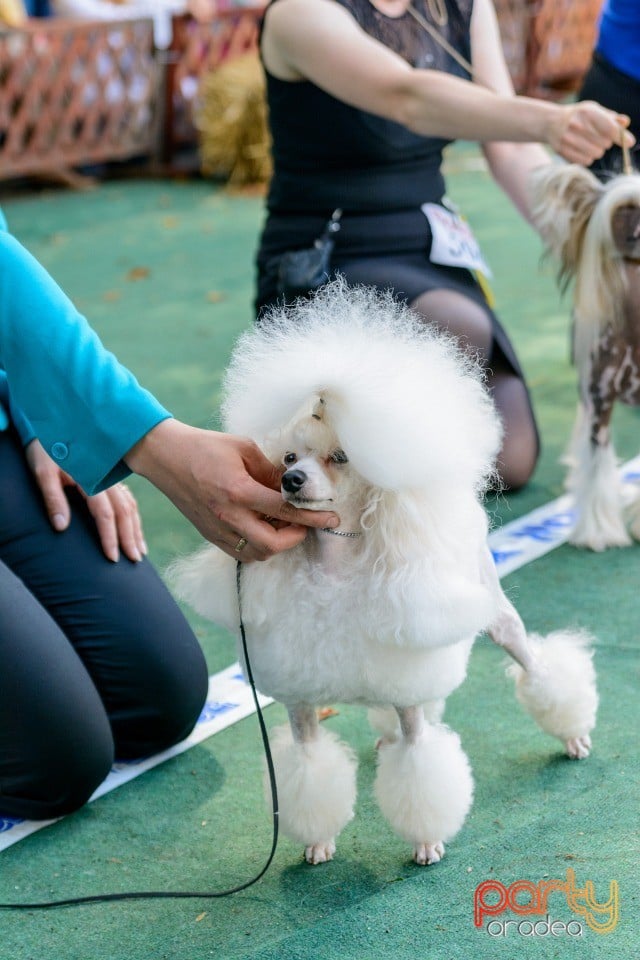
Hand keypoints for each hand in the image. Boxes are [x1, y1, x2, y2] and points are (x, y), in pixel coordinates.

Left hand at [25, 439, 146, 562]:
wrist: (55, 423)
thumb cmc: (45, 449)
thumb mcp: (43, 472)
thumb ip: (53, 498)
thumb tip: (62, 527)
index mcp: (90, 479)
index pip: (105, 513)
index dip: (110, 537)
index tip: (113, 558)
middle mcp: (106, 479)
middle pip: (124, 512)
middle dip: (130, 538)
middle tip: (135, 560)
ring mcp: (111, 478)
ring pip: (130, 506)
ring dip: (136, 529)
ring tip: (140, 551)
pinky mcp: (110, 478)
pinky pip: (128, 499)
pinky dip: (134, 516)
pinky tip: (136, 528)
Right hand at [124, 419, 340, 560]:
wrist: (166, 457)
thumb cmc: (205, 447)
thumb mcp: (244, 448)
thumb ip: (271, 471)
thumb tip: (293, 487)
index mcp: (238, 490)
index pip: (284, 510)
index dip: (312, 516)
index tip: (331, 519)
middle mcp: (228, 515)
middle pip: (272, 544)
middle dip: (295, 537)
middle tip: (303, 523)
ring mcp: (217, 529)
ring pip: (257, 554)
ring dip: (276, 544)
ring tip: (281, 523)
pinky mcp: (210, 535)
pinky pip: (241, 552)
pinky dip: (258, 546)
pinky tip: (262, 527)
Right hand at [548, 101, 634, 165]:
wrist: (551, 122)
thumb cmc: (579, 116)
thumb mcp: (595, 110)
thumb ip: (611, 118)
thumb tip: (625, 124)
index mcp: (588, 112)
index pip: (610, 129)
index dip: (622, 137)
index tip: (630, 142)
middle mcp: (578, 125)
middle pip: (605, 144)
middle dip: (606, 142)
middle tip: (598, 137)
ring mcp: (569, 140)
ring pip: (596, 154)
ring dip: (597, 151)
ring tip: (589, 143)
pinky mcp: (563, 151)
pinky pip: (586, 161)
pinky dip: (587, 158)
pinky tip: (581, 149)